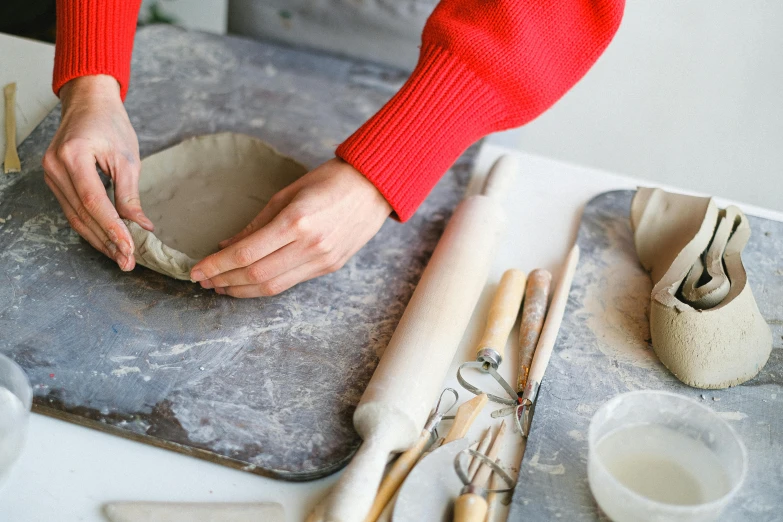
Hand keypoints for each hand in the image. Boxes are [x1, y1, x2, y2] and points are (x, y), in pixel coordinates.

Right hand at [42, 75, 152, 270]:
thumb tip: (140, 227)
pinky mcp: (54, 180)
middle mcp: (55, 167)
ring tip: (120, 257)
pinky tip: (107, 240)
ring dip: (98, 239)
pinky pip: (72, 209)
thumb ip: (130, 195)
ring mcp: (50, 175)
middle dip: (106, 241)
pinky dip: (91, 226)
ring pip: (75, 217)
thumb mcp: (127, 158)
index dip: (112, 229)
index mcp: (73, 157)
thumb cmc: (111, 124)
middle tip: (127, 262)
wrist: (89, 102)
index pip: (94, 202)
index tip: (129, 249)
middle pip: (82, 215)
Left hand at [191, 158, 392, 296]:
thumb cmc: (329, 181)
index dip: (217, 265)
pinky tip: (249, 282)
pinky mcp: (330, 267)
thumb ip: (257, 223)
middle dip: (225, 281)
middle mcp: (310, 245)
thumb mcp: (287, 193)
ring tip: (221, 287)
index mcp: (297, 221)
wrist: (374, 188)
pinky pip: (291, 282)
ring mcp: (322, 260)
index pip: (247, 253)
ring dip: (242, 289)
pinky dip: (265, 285)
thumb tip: (227, 245)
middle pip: (257, 275)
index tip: (196, 270)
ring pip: (273, 286)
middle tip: (204, 281)